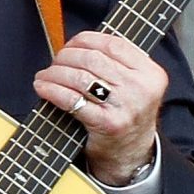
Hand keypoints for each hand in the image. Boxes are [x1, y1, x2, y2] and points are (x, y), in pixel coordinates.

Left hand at [34, 29, 164, 187]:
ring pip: (79, 77)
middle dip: (65, 57)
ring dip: (54, 73)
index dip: (84, 40)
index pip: (113, 44)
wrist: (131, 153)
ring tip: (44, 76)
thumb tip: (77, 42)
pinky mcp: (107, 124)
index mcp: (151, 73)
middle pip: (92, 58)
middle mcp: (141, 89)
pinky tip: (42, 88)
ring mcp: (126, 107)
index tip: (70, 45)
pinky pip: (71, 100)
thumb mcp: (135, 84)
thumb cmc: (126, 113)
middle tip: (54, 63)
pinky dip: (51, 90)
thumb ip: (117, 62)